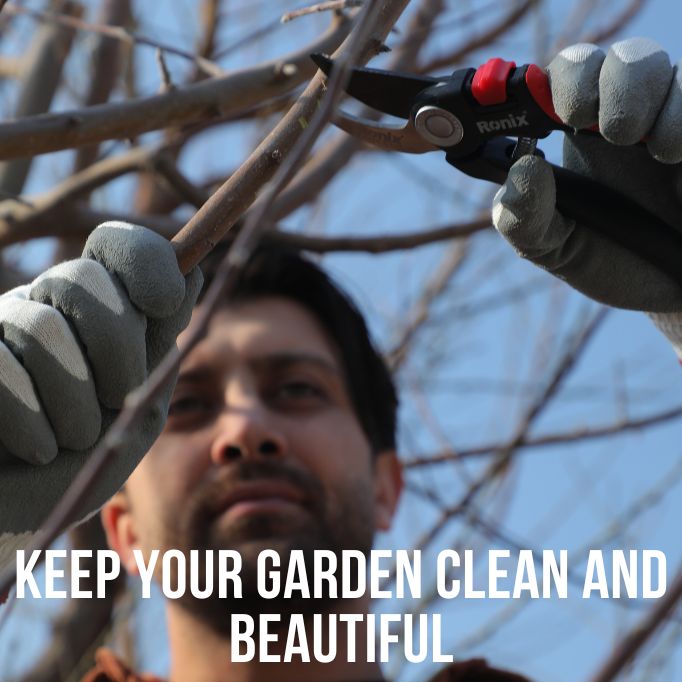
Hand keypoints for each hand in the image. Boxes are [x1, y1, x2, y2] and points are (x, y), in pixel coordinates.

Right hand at [0, 222, 201, 567]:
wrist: (30, 518)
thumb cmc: (90, 462)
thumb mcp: (141, 404)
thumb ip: (161, 343)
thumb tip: (192, 269)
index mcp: (96, 311)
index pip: (117, 245)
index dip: (145, 261)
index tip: (165, 303)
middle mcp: (42, 307)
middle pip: (84, 278)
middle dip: (117, 347)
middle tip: (118, 398)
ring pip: (43, 328)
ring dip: (76, 402)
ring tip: (76, 438)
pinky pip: (0, 368)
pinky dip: (34, 423)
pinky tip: (39, 449)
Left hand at [493, 38, 681, 314]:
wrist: (672, 290)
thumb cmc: (608, 260)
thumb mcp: (554, 249)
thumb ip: (523, 218)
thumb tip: (522, 169)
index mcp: (573, 137)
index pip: (562, 79)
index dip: (562, 82)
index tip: (563, 112)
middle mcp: (618, 116)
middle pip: (611, 58)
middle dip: (608, 83)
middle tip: (612, 130)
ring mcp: (664, 118)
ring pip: (654, 64)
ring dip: (649, 100)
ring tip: (653, 151)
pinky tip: (675, 155)